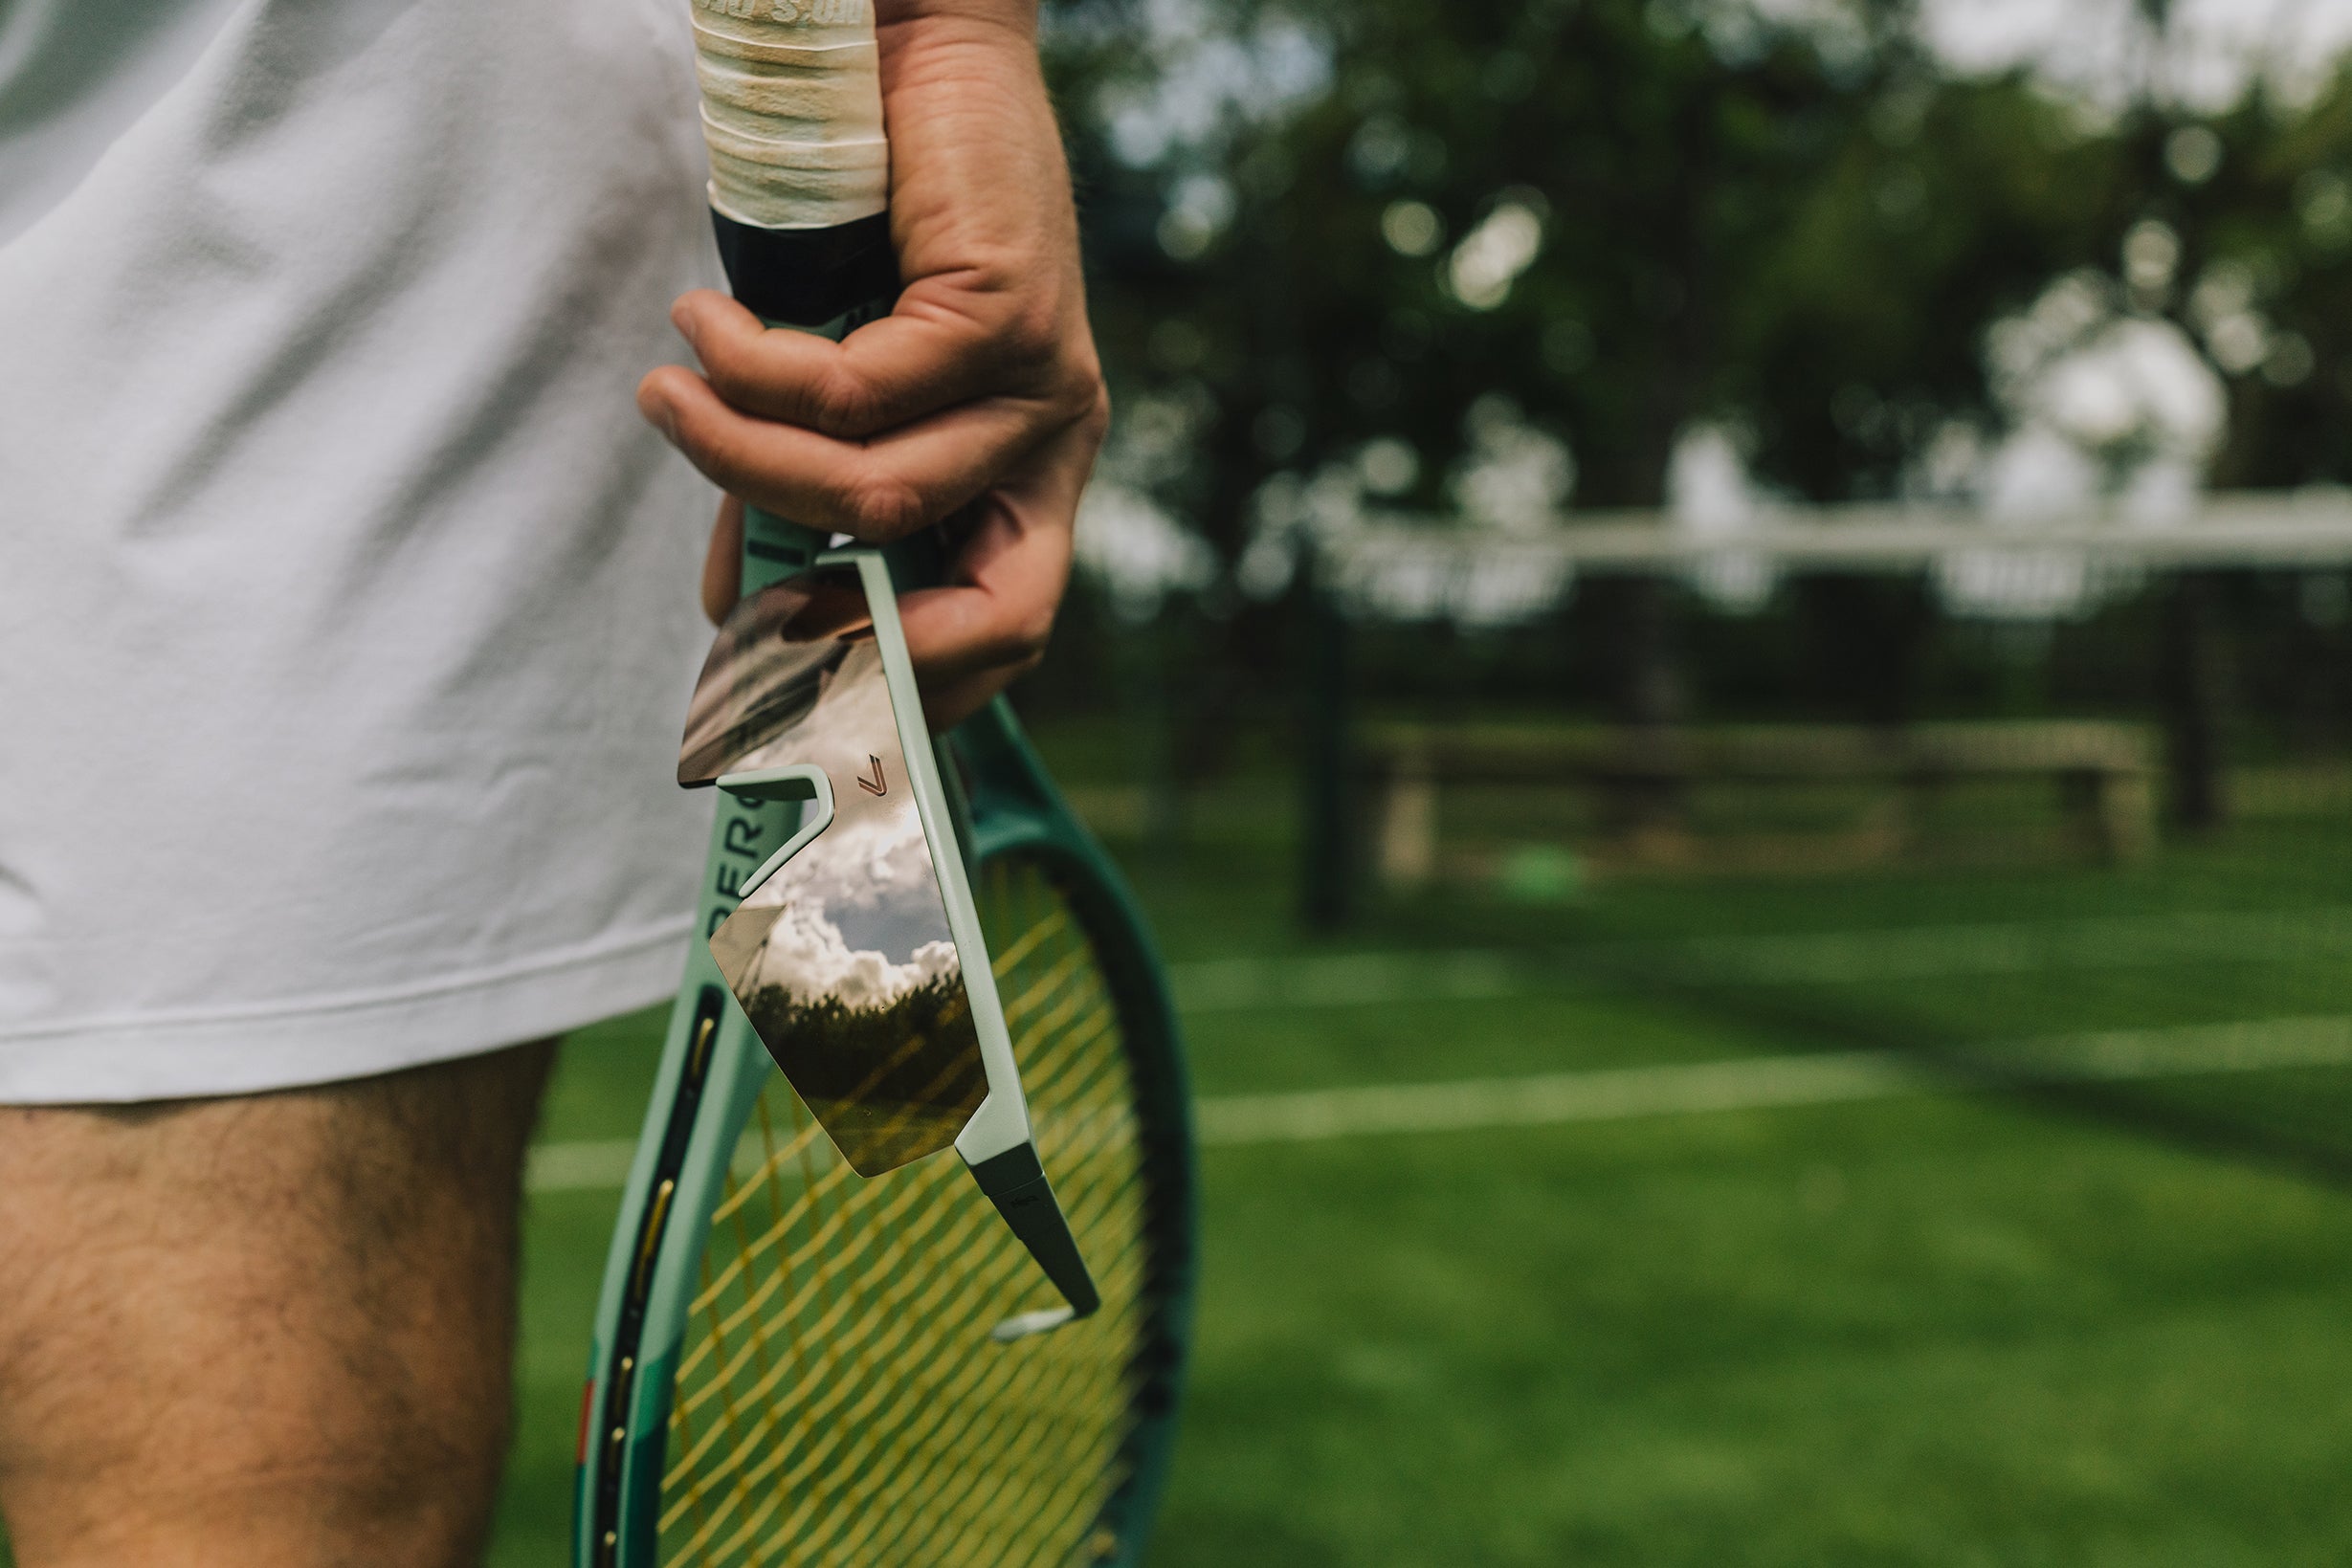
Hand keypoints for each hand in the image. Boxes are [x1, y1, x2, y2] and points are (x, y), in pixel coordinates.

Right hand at [639, 0, 1106, 727]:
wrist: (909, 65)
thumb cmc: (868, 230)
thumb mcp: (831, 385)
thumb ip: (794, 496)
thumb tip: (735, 620)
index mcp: (1028, 476)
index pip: (1012, 630)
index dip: (922, 689)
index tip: (799, 692)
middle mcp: (1053, 441)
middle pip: (989, 608)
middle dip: (851, 628)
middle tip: (736, 607)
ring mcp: (1042, 382)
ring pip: (881, 490)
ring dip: (746, 458)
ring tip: (670, 397)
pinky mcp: (1007, 312)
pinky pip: (856, 392)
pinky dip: (754, 371)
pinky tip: (706, 324)